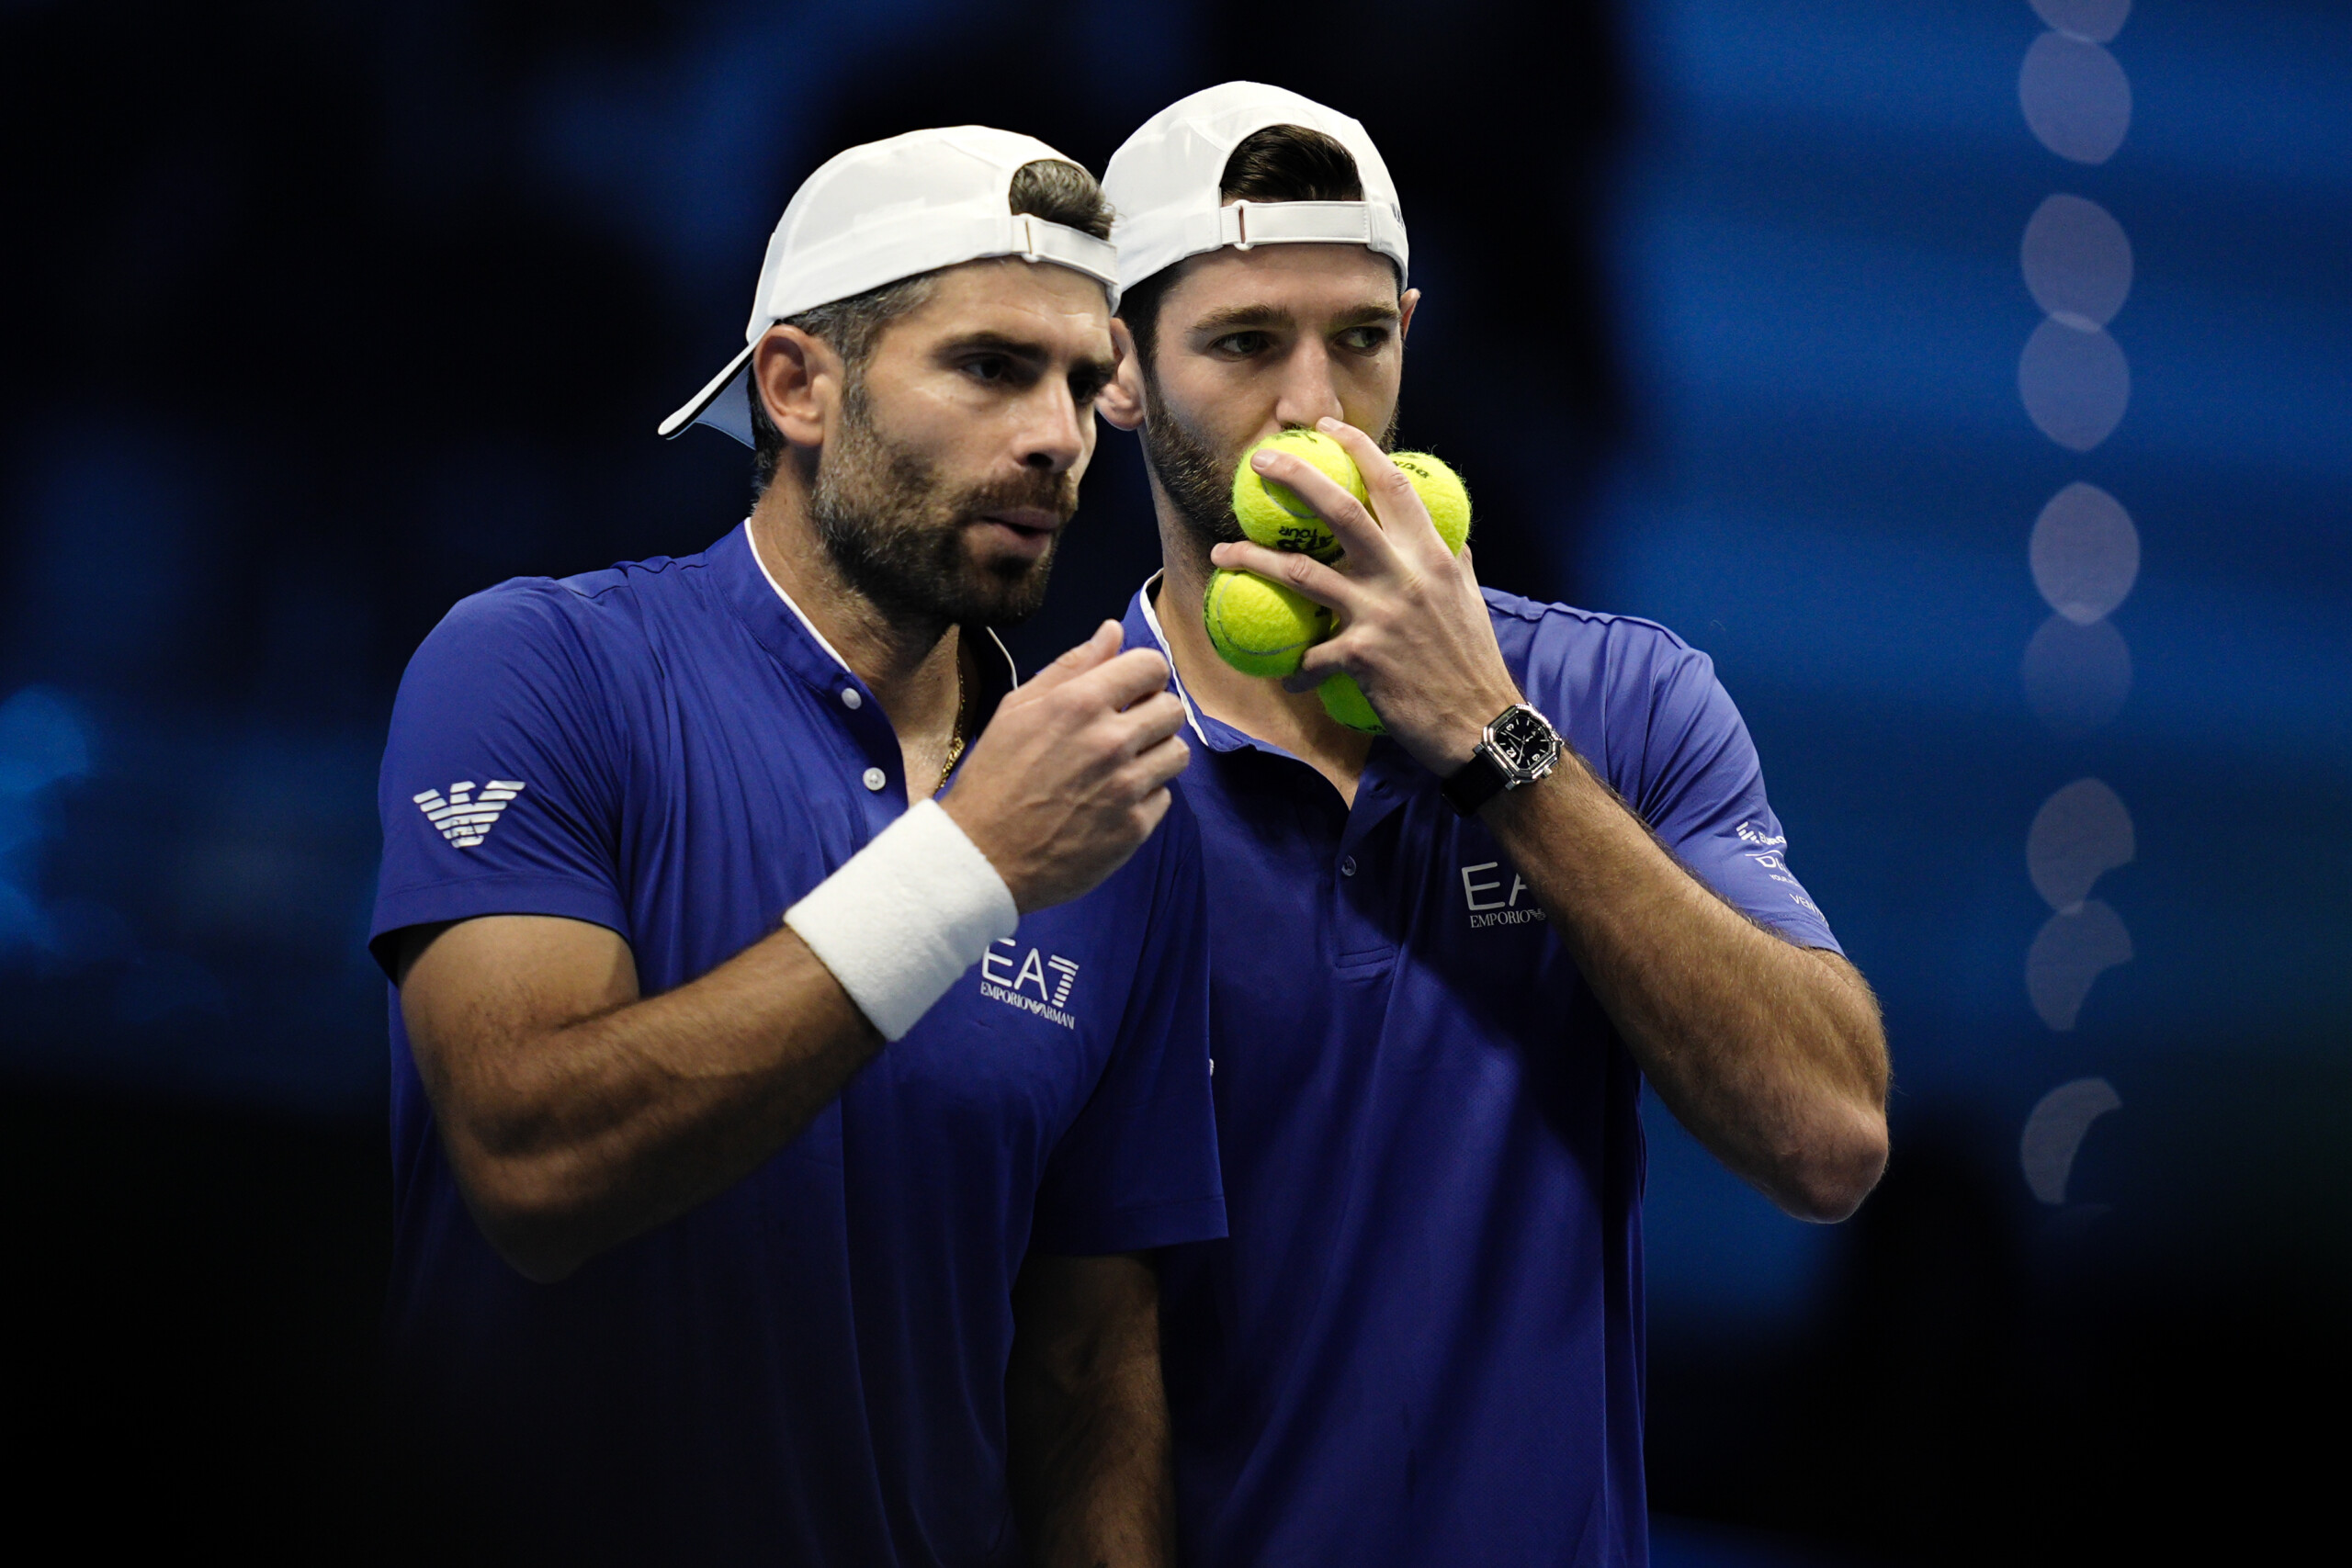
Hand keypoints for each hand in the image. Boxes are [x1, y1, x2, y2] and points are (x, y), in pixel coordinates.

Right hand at [943, 621, 1189, 912]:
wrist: (982, 856)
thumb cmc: (995, 778)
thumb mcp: (1018, 710)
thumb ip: (1071, 667)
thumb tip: (1113, 631)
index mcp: (1079, 704)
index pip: (1151, 665)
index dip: (1144, 675)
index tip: (1131, 690)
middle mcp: (1110, 741)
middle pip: (1172, 708)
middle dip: (1153, 714)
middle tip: (1126, 731)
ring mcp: (1126, 787)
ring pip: (1178, 753)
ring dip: (1156, 755)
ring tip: (1122, 767)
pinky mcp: (1134, 828)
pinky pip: (1164, 796)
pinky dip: (1144, 797)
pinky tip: (1111, 802)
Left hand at [1209, 417, 1523, 774]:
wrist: (1482, 724)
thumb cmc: (1472, 660)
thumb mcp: (1466, 598)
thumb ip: (1449, 560)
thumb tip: (1441, 534)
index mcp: (1430, 554)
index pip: (1392, 485)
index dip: (1358, 449)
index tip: (1328, 428)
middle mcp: (1404, 574)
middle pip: (1338, 510)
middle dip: (1293, 477)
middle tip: (1258, 463)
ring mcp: (1379, 614)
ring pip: (1301, 573)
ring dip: (1252, 561)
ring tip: (1221, 554)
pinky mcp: (1360, 657)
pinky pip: (1309, 656)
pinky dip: (1294, 669)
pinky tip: (1287, 678)